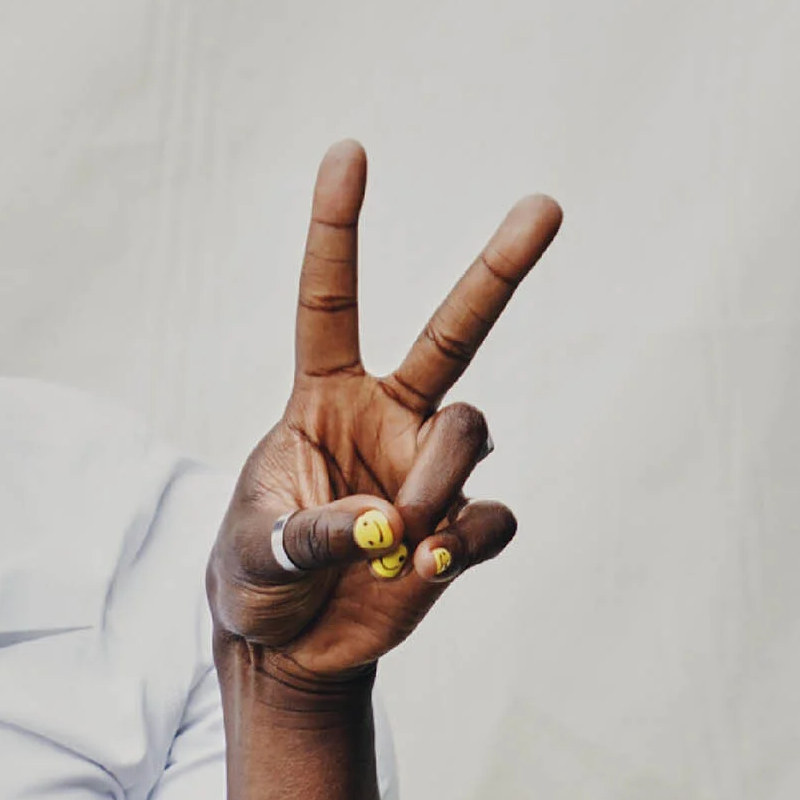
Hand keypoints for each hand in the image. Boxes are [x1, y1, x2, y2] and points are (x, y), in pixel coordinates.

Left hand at [210, 141, 561, 684]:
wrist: (288, 650)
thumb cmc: (252, 582)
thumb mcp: (252, 553)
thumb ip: (311, 533)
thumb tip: (386, 526)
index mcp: (322, 397)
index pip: (330, 300)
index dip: (337, 228)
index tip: (348, 150)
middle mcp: (389, 417)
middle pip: (455, 331)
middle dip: (501, 269)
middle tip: (547, 205)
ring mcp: (433, 469)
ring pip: (472, 431)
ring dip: (437, 482)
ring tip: (395, 539)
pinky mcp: (461, 527)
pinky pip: (491, 516)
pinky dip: (459, 543)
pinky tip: (422, 568)